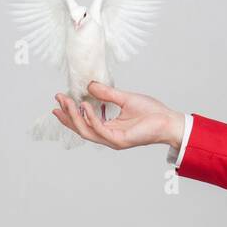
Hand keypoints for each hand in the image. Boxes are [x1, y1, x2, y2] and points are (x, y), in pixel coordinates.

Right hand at [51, 82, 184, 150]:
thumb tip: (90, 86)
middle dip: (68, 115)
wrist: (168, 120)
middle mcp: (109, 136)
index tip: (60, 98)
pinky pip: (100, 130)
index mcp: (109, 128)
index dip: (71, 112)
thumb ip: (107, 94)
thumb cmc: (151, 112)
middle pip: (81, 128)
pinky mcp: (120, 140)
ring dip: (75, 116)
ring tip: (68, 101)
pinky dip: (91, 118)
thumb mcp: (125, 98)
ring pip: (87, 131)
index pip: (85, 122)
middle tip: (58, 99)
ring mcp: (114, 140)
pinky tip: (85, 106)